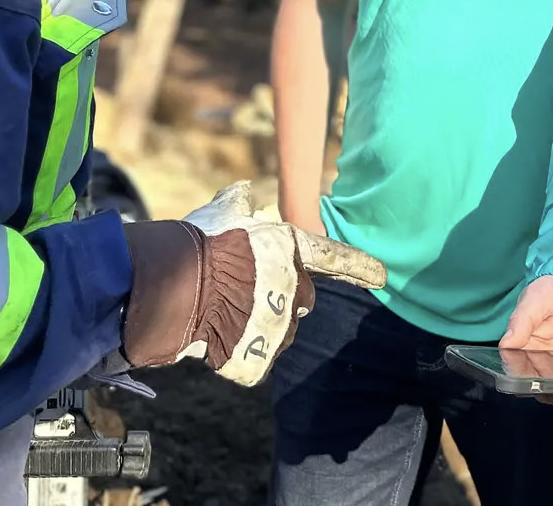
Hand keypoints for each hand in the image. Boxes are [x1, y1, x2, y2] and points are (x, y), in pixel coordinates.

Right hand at [122, 181, 384, 387]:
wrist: (171, 284)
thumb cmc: (197, 243)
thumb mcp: (220, 213)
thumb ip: (239, 203)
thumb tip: (245, 188)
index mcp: (287, 249)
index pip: (332, 258)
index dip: (359, 267)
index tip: (382, 277)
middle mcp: (291, 286)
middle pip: (299, 301)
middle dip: (279, 300)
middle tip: (242, 294)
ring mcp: (277, 324)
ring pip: (278, 334)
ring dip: (258, 329)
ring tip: (223, 315)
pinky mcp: (258, 357)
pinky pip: (252, 364)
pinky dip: (237, 358)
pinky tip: (216, 341)